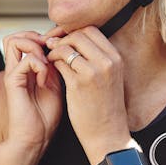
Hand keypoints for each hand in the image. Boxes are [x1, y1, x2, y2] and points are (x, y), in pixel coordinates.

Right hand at [2, 28, 63, 158]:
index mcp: (26, 68)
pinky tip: (45, 79)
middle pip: (16, 35)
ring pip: (14, 41)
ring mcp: (13, 74)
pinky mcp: (12, 83)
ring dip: (35, 47)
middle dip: (36, 36)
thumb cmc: (46, 116)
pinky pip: (24, 60)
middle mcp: (17, 68)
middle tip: (51, 49)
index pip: (26, 39)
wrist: (36, 138)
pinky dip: (38, 65)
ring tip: (48, 62)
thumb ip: (55, 66)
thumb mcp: (56, 84)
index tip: (59, 46)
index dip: (43, 37)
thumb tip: (62, 48)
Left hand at [46, 27, 132, 164]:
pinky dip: (51, 62)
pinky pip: (59, 63)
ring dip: (55, 50)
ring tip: (50, 58)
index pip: (92, 31)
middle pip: (79, 35)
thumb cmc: (106, 106)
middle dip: (62, 39)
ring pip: (67, 47)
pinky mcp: (78, 84)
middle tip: (52, 46)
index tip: (64, 40)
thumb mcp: (110, 77)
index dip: (74, 32)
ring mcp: (93, 72)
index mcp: (116, 58)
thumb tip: (76, 40)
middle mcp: (107, 62)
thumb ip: (97, 58)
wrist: (108, 134)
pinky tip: (49, 69)